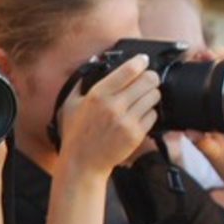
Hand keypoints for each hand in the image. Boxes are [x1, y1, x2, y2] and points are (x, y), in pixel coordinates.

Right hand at [56, 55, 160, 175]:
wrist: (82, 162)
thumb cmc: (76, 134)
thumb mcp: (70, 104)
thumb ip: (80, 83)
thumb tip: (94, 64)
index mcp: (98, 94)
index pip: (129, 69)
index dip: (140, 61)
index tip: (143, 61)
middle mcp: (114, 106)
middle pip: (148, 80)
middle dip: (150, 78)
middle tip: (147, 80)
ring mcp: (127, 121)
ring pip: (154, 96)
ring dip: (151, 95)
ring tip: (142, 99)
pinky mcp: (136, 134)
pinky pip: (153, 115)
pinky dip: (149, 114)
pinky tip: (139, 116)